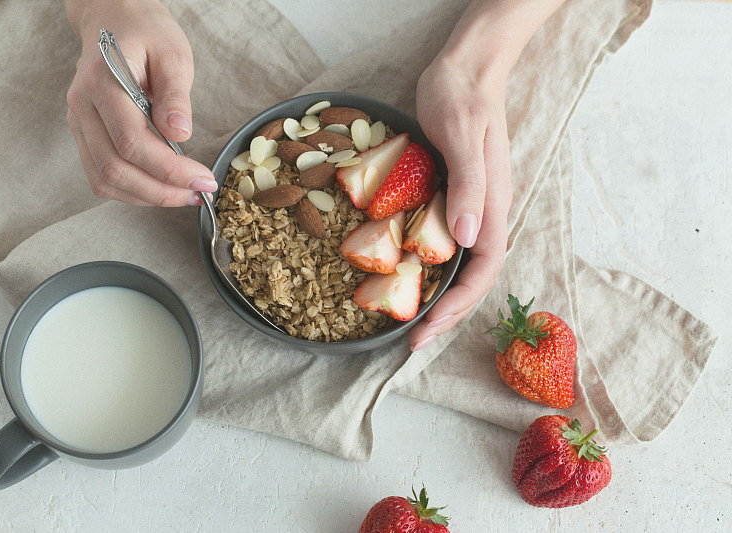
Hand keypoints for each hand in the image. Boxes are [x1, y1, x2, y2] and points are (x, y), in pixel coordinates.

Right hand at [64, 0, 216, 205]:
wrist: (114, 19)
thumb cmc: (147, 34)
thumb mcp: (173, 54)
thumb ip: (176, 94)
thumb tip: (179, 134)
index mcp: (103, 82)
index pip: (132, 142)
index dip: (169, 170)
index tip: (203, 179)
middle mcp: (83, 106)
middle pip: (115, 168)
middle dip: (161, 191)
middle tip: (199, 193)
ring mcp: (79, 123)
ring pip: (104, 179)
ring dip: (147, 197)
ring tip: (184, 194)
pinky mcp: (84, 135)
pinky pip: (101, 176)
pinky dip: (132, 191)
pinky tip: (161, 187)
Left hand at [409, 55, 512, 349]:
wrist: (466, 67)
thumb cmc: (462, 95)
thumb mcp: (461, 134)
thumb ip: (467, 184)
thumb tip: (468, 238)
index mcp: (493, 203)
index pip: (484, 268)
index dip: (458, 304)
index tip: (428, 329)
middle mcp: (485, 211)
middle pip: (474, 276)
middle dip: (448, 313)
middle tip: (413, 341)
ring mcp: (471, 205)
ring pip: (461, 264)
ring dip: (440, 297)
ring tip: (412, 322)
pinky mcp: (454, 196)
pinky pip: (446, 243)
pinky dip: (431, 268)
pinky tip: (410, 278)